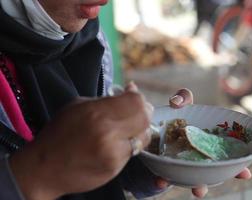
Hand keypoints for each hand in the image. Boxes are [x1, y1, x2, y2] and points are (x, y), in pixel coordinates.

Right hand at [9, 86, 151, 199]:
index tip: (132, 96)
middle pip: (145, 118)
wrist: (45, 169)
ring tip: (127, 127)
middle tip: (136, 110)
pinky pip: (133, 151)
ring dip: (139, 129)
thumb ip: (107, 99)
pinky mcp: (115, 169)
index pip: (136, 102)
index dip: (138, 97)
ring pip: (143, 136)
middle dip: (144, 111)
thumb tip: (132, 89)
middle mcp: (108, 134)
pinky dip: (130, 144)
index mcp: (96, 114)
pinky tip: (117, 142)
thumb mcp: (78, 106)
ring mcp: (113, 154)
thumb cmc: (60, 133)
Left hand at [156, 88, 251, 197]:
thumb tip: (176, 103)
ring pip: (195, 179)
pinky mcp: (167, 167)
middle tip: (219, 186)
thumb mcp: (182, 104)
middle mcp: (199, 157)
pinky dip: (164, 180)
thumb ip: (183, 97)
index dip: (239, 168)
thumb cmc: (176, 115)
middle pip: (213, 172)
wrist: (152, 127)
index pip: (228, 158)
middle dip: (218, 181)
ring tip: (198, 192)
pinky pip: (167, 177)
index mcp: (208, 144)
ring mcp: (184, 164)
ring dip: (198, 187)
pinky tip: (161, 180)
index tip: (245, 174)